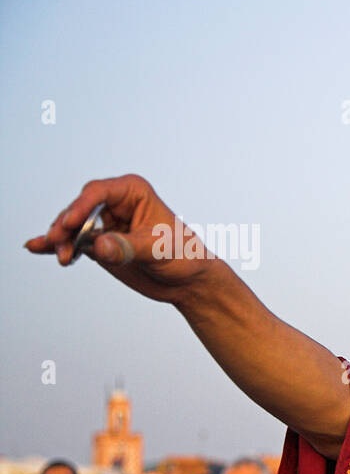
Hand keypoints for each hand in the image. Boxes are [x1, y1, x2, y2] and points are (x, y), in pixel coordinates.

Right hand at [24, 174, 219, 303]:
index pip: (98, 193)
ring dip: (60, 240)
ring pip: (72, 227)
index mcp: (133, 191)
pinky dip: (58, 246)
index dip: (80, 207)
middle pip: (79, 209)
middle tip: (58, 244)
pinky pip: (73, 242)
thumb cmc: (183, 256)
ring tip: (60, 257)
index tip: (68, 224)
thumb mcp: (158, 250)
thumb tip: (98, 245)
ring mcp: (104, 224)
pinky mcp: (98, 243)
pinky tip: (37, 248)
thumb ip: (126, 247)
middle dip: (66, 227)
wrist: (188, 281)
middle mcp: (115, 203)